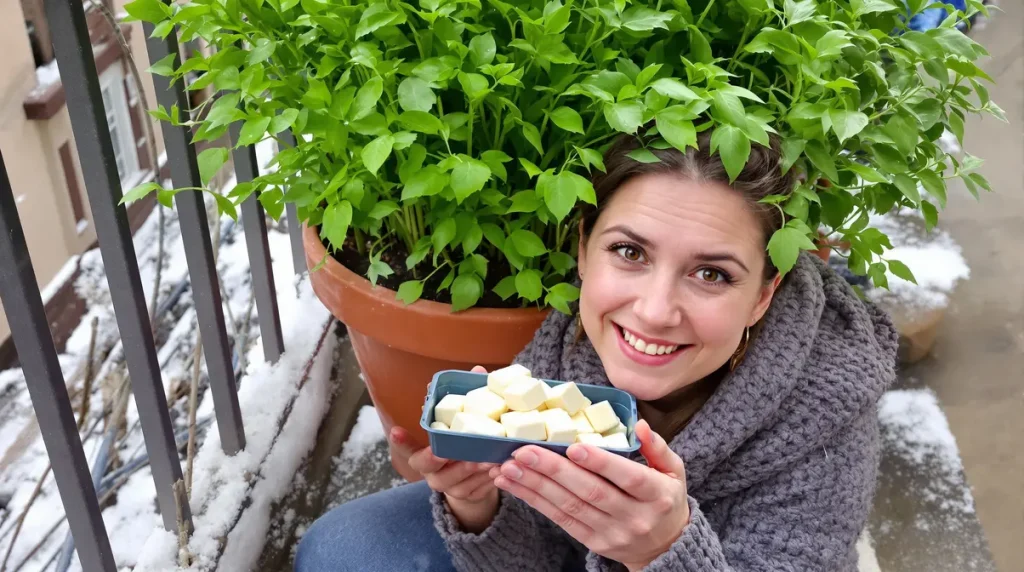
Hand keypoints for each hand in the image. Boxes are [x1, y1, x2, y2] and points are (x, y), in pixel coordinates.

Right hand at [391, 366, 497, 531]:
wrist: (471, 481)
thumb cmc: (461, 446)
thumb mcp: (459, 426)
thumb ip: (466, 400)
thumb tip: (478, 371)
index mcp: (423, 455)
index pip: (407, 449)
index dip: (401, 441)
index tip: (397, 430)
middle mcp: (432, 473)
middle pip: (434, 468)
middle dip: (448, 460)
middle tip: (460, 453)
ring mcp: (450, 488)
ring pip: (460, 481)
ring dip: (475, 470)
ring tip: (489, 460)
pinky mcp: (469, 496)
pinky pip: (479, 489)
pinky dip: (489, 479)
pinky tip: (500, 469)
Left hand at [490, 420, 688, 570]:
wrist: (664, 547)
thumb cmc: (664, 499)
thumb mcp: (673, 471)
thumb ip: (658, 447)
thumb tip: (639, 425)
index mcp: (657, 494)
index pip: (628, 477)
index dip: (600, 463)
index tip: (573, 446)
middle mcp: (633, 516)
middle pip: (591, 492)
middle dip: (554, 470)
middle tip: (525, 451)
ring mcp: (611, 532)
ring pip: (569, 507)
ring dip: (535, 485)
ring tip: (509, 466)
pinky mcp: (592, 542)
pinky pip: (560, 519)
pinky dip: (535, 501)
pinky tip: (515, 485)